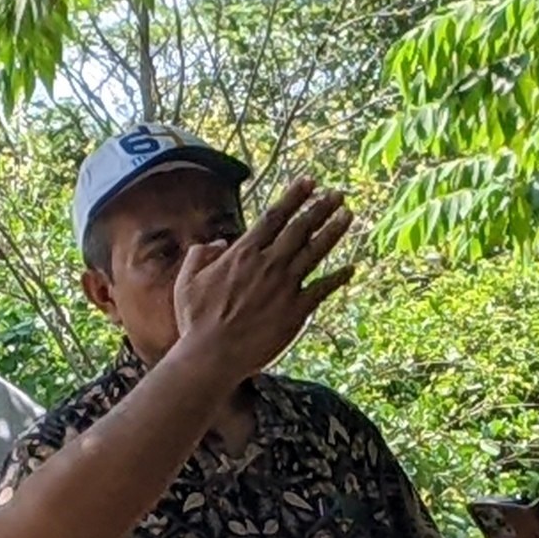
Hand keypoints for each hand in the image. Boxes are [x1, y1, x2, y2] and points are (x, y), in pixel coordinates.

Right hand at [166, 183, 355, 381]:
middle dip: (320, 207)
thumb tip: (218, 242)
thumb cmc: (196, 320)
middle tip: (337, 193)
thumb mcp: (187, 280)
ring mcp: (285, 286)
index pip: (274, 216)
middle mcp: (268, 263)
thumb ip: (201, 254)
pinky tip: (351, 269)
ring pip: (315, 251)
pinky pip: (322, 289)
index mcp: (242, 253)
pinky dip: (338, 278)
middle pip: (300, 228)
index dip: (294, 196)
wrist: (213, 355)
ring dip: (334, 231)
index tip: (309, 182)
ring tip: (348, 214)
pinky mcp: (297, 311)